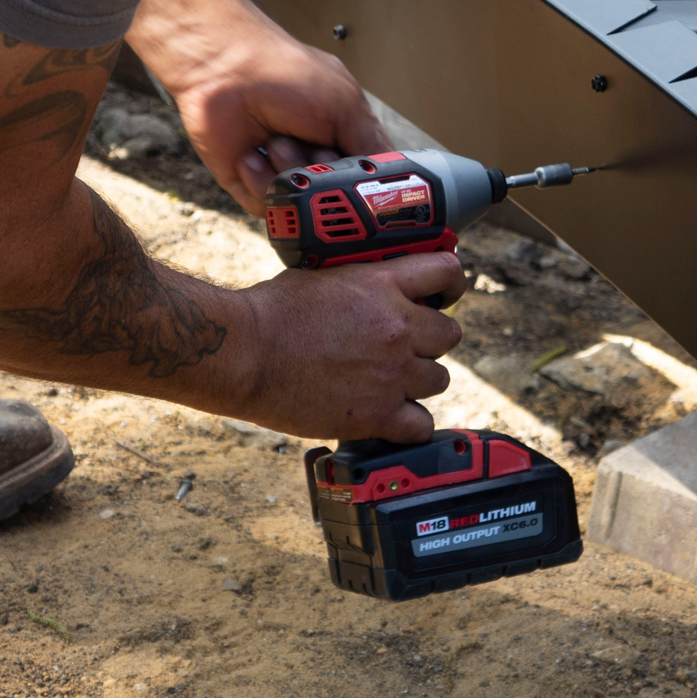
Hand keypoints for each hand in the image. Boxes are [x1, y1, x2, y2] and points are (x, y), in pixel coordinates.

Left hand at [126, 0, 391, 212]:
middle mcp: (316, 161)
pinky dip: (260, 180)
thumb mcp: (347, 106)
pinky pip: (267, 207)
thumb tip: (396, 184)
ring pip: (301, 206)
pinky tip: (253, 152)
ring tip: (277, 139)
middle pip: (336, 201)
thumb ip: (374, 148)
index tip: (358, 180)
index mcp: (343, 140)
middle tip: (312, 145)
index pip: (367, 183)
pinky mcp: (252, 185)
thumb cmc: (285, 73)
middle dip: (324, 175)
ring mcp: (284, 175)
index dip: (365, 188)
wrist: (225, 70)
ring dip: (289, 171)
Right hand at [240, 252, 468, 440]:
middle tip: (406, 346)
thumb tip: (375, 291)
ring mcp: (392, 374)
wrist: (245, 353)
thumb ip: (362, 284)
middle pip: (449, 335)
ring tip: (390, 382)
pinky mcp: (378, 415)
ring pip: (439, 379)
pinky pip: (421, 425)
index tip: (446, 294)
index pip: (447, 272)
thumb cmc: (271, 313)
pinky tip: (392, 417)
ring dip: (419, 380)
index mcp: (383, 286)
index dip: (451, 284)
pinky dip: (410, 423)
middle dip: (430, 339)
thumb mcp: (324, 276)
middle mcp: (397, 328)